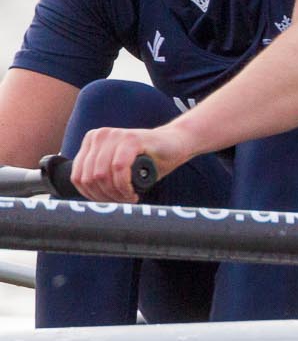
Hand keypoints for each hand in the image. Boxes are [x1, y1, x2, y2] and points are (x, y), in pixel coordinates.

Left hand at [69, 125, 189, 200]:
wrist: (177, 143)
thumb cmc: (148, 160)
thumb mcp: (117, 169)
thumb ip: (101, 178)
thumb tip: (85, 205)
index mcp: (92, 142)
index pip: (78, 177)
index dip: (92, 196)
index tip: (109, 203)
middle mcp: (99, 136)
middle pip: (89, 178)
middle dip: (106, 197)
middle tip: (123, 202)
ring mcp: (115, 136)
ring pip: (102, 175)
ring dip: (116, 193)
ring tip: (129, 197)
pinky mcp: (131, 139)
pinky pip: (119, 169)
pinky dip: (125, 186)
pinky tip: (133, 192)